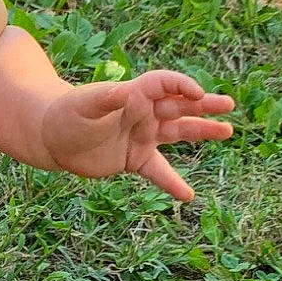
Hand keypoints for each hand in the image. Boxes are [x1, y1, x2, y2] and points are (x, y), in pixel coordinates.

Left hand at [39, 69, 234, 201]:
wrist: (53, 139)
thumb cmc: (67, 114)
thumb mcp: (83, 105)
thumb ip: (104, 99)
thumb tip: (124, 93)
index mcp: (133, 95)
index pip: (163, 84)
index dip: (180, 86)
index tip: (196, 94)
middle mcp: (142, 114)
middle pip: (179, 106)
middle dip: (204, 105)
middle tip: (228, 104)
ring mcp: (142, 136)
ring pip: (177, 133)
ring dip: (201, 132)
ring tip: (227, 131)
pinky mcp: (136, 159)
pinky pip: (159, 171)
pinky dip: (171, 183)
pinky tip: (187, 195)